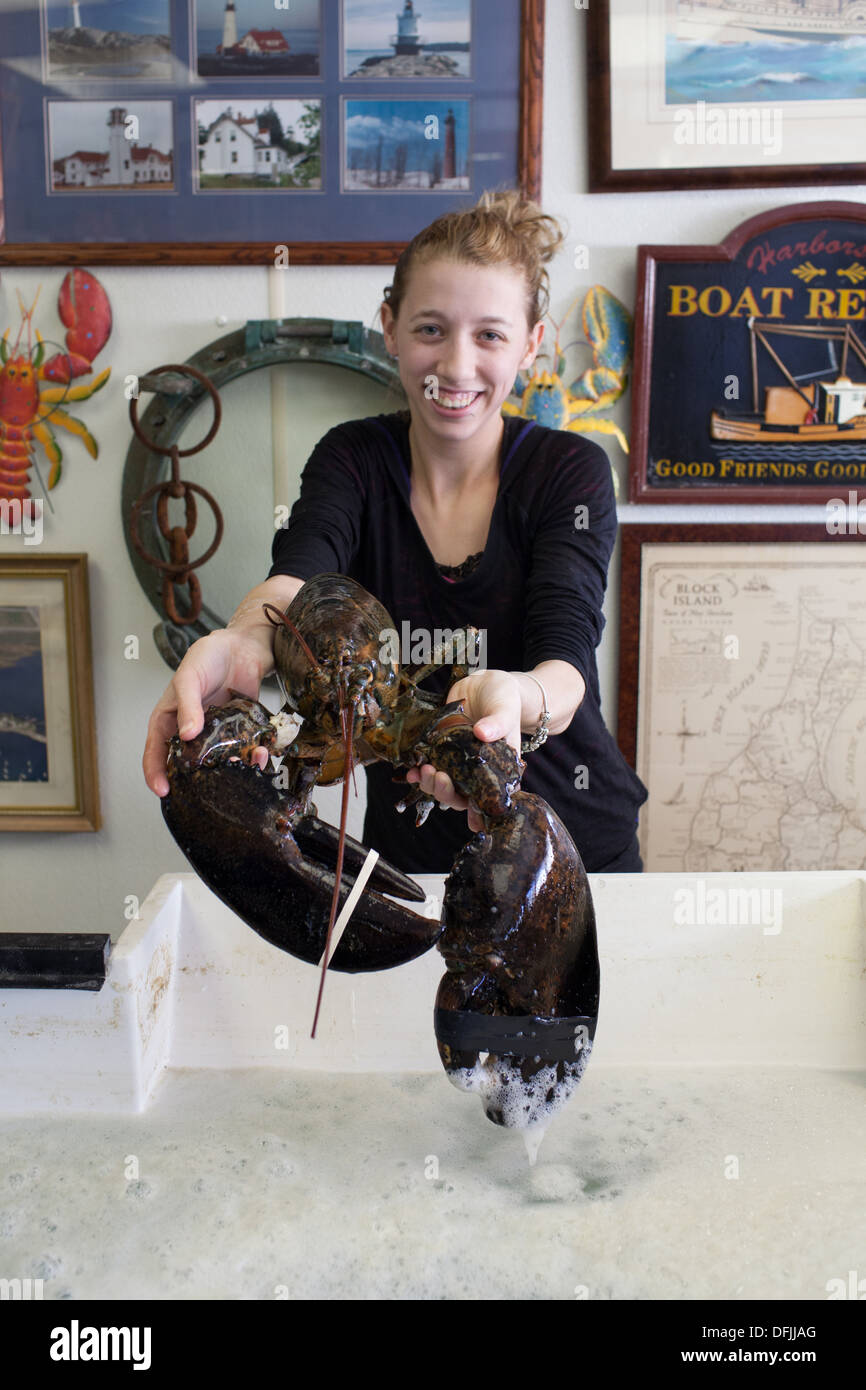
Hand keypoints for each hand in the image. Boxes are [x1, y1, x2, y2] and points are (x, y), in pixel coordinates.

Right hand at [143, 629, 271, 795]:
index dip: (155, 772)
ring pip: (218, 760)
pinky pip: (244, 749)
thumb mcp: (189, 677)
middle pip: (187, 763)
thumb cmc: (206, 656)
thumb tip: (186, 735)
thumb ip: (187, 705)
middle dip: (194, 780)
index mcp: (169, 719)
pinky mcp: (240, 730)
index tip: (162, 790)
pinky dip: (253, 755)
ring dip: (229, 770)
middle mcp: (191, 731)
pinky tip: (261, 755)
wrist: (242, 645)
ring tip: (240, 774)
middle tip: (204, 793)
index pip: (156, 750)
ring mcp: (216, 733)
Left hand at [405, 669, 521, 832]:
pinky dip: (419, 772)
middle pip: (461, 797)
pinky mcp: (442, 750)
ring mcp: (458, 763)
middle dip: (446, 793)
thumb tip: (482, 733)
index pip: (490, 800)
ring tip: (423, 772)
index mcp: (498, 771)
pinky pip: (429, 767)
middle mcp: (477, 772)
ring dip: (430, 785)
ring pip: (443, 786)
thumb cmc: (504, 700)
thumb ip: (497, 723)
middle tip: (439, 777)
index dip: (480, 812)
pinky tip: (411, 770)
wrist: (485, 685)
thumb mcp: (506, 709)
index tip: (471, 816)